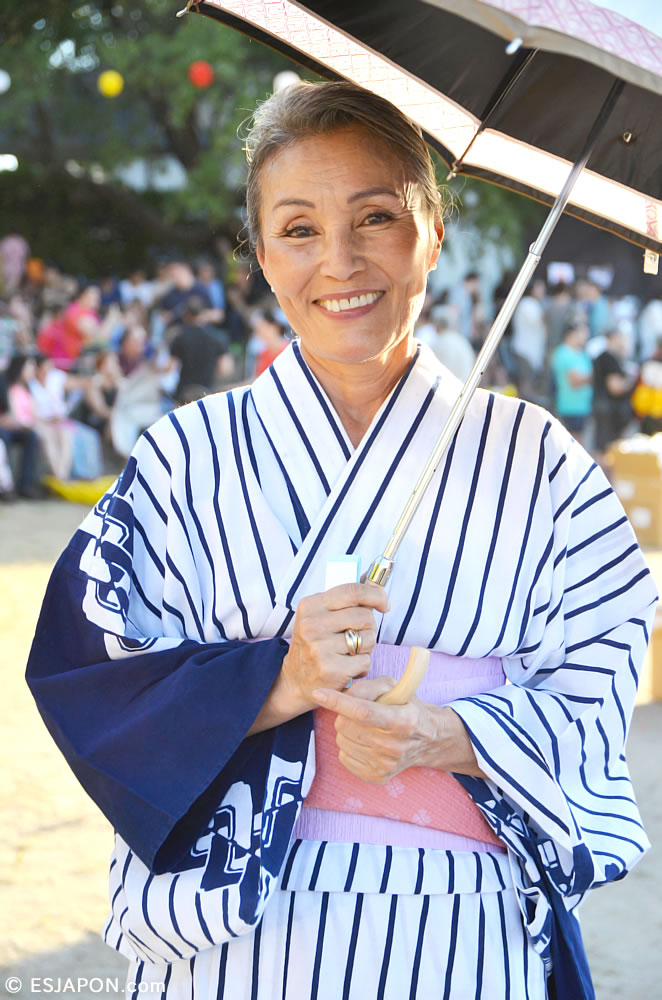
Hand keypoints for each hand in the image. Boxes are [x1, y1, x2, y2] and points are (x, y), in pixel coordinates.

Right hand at [279, 582, 388, 716]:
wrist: (296, 679)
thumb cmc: (316, 642)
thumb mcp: (321, 615)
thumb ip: (346, 599)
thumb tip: (375, 580)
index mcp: (310, 605)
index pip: (352, 591)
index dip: (375, 595)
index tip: (384, 604)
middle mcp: (311, 625)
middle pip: (364, 616)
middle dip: (369, 626)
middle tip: (358, 635)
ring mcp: (319, 648)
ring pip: (368, 639)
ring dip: (367, 647)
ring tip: (350, 652)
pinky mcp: (330, 670)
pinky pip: (365, 661)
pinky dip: (362, 665)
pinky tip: (348, 667)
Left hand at [312, 677, 485, 781]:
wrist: (427, 739)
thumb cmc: (406, 707)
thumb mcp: (393, 688)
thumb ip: (368, 686)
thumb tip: (343, 694)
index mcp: (403, 720)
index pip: (363, 712)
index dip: (338, 702)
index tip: (318, 694)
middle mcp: (395, 746)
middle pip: (348, 727)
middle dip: (343, 714)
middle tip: (356, 711)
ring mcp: (386, 765)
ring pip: (342, 741)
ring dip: (345, 730)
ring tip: (363, 726)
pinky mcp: (377, 777)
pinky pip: (344, 757)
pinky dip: (348, 746)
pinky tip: (364, 740)